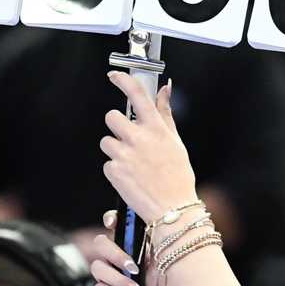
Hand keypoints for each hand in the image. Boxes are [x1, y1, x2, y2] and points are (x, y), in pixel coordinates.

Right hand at [86, 213, 179, 285]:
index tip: (112, 222)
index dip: (110, 220)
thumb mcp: (164, 266)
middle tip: (134, 267)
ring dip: (120, 281)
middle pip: (100, 243)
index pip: (115, 227)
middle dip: (115, 254)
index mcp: (133, 250)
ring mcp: (107, 280)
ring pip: (97, 268)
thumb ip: (153, 244)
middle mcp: (117, 263)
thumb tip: (148, 222)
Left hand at [99, 73, 198, 225]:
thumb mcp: (175, 141)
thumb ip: (165, 113)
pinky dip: (116, 169)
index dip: (123, 80)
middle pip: (111, 117)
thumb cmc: (177, 176)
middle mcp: (138, 138)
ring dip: (116, 150)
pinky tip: (131, 177)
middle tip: (127, 138)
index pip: (137, 94)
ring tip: (133, 163)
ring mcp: (124, 154)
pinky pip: (107, 163)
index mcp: (155, 128)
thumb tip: (166, 89)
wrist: (172, 209)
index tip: (115, 76)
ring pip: (107, 141)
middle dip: (116, 126)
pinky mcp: (114, 170)